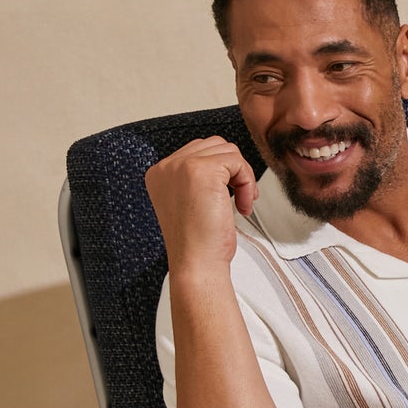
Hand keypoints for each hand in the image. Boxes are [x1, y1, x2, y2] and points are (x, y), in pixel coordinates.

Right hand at [144, 137, 259, 278]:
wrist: (196, 262)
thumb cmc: (198, 241)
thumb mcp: (192, 202)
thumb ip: (197, 179)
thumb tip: (226, 162)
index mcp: (160, 173)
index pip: (198, 151)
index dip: (222, 171)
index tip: (227, 198)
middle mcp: (166, 166)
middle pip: (213, 145)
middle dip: (233, 170)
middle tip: (240, 199)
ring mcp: (180, 166)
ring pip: (227, 150)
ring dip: (242, 176)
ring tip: (241, 203)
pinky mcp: (200, 170)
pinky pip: (237, 161)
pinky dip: (247, 182)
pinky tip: (242, 206)